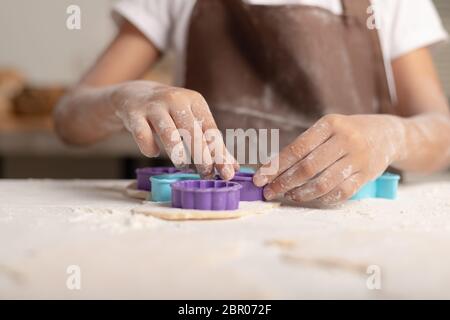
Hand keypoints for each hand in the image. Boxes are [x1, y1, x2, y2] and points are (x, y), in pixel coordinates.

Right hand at [109, 81, 238, 178]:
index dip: (219, 153)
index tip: (226, 173)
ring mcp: (154, 106)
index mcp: (194, 100)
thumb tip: (232, 169)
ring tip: (182, 166)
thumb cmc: (171, 114)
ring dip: (178, 154)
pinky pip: (143, 136)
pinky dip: (150, 148)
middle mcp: (176, 99)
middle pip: (192, 132)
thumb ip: (211, 144)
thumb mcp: (192, 121)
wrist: (135, 95)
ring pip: (169, 134)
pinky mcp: (134, 115)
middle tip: (206, 174)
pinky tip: (153, 153)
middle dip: (202, 157)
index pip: (211, 129)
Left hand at [253, 114, 405, 204]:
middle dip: (283, 182)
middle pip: (307, 168)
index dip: (276, 166)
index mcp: (329, 124)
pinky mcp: (367, 175)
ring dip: (301, 193)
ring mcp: (358, 158)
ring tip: (288, 195)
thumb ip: (304, 146)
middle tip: (269, 192)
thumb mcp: (327, 129)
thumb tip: (272, 168)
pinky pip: (341, 193)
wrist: (388, 134)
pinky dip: (323, 199)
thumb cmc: (348, 132)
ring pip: (323, 183)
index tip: (260, 178)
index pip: (297, 148)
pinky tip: (311, 198)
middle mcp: (345, 140)